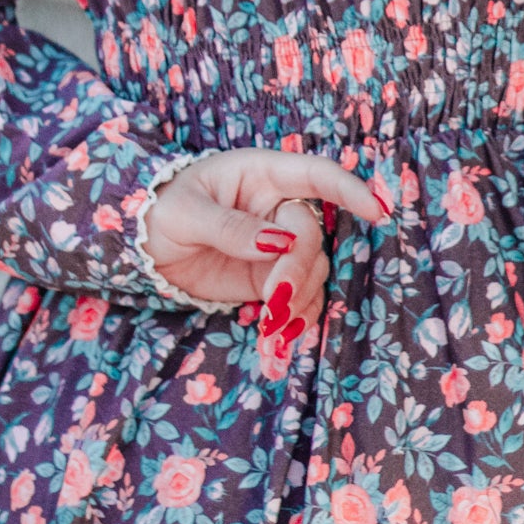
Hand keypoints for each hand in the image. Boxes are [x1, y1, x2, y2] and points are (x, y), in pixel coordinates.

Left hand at [142, 145, 392, 360]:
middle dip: (297, 274)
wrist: (145, 244)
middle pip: (310, 238)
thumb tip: (277, 241)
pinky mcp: (269, 278)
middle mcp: (277, 208)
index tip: (378, 213)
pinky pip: (296, 300)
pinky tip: (275, 349)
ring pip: (310, 274)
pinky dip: (292, 325)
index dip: (350, 190)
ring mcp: (277, 245)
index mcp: (260, 174)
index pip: (316, 175)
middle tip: (274, 305)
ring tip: (271, 338)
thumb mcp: (186, 214)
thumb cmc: (162, 210)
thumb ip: (230, 228)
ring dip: (297, 307)